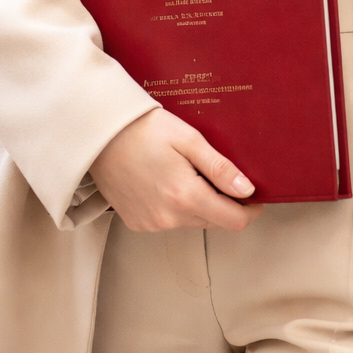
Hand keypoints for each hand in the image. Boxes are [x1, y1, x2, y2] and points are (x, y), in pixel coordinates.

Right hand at [90, 108, 264, 232]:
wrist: (99, 134)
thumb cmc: (144, 129)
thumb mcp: (188, 139)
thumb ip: (220, 168)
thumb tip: (247, 191)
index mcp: (185, 196)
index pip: (233, 221)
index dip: (249, 210)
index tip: (253, 196)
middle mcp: (168, 218)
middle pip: (213, 221)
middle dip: (224, 203)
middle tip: (218, 174)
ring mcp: (151, 223)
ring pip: (191, 222)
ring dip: (199, 204)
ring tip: (188, 172)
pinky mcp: (136, 223)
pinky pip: (169, 221)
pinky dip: (175, 207)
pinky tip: (166, 181)